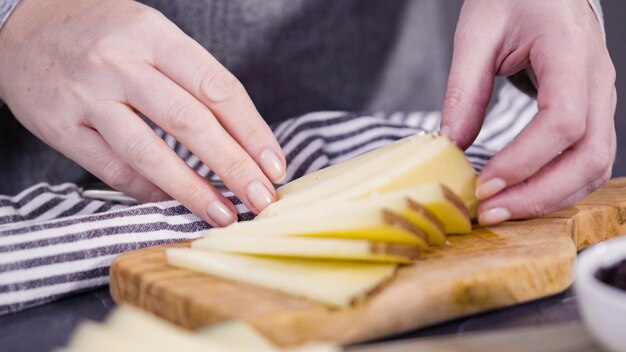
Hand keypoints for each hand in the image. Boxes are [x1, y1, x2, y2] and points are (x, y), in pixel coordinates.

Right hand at [0, 0, 286, 226]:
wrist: (22, 21)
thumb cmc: (103, 31)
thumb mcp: (152, 34)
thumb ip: (192, 78)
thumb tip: (242, 138)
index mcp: (154, 35)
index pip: (217, 88)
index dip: (252, 131)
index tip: (274, 165)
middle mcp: (120, 64)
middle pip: (190, 123)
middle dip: (233, 167)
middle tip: (261, 199)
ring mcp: (87, 97)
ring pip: (150, 153)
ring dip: (193, 190)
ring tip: (224, 214)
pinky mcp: (60, 127)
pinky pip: (113, 169)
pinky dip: (148, 191)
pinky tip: (172, 202)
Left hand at [440, 0, 615, 224]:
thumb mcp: (477, 31)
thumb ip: (464, 88)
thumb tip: (452, 142)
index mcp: (571, 51)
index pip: (563, 120)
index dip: (524, 161)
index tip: (484, 183)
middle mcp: (598, 79)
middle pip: (589, 155)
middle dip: (537, 194)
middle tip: (488, 211)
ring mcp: (602, 98)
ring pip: (594, 166)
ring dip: (548, 197)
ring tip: (500, 210)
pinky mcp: (592, 111)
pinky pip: (588, 160)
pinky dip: (558, 186)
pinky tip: (522, 195)